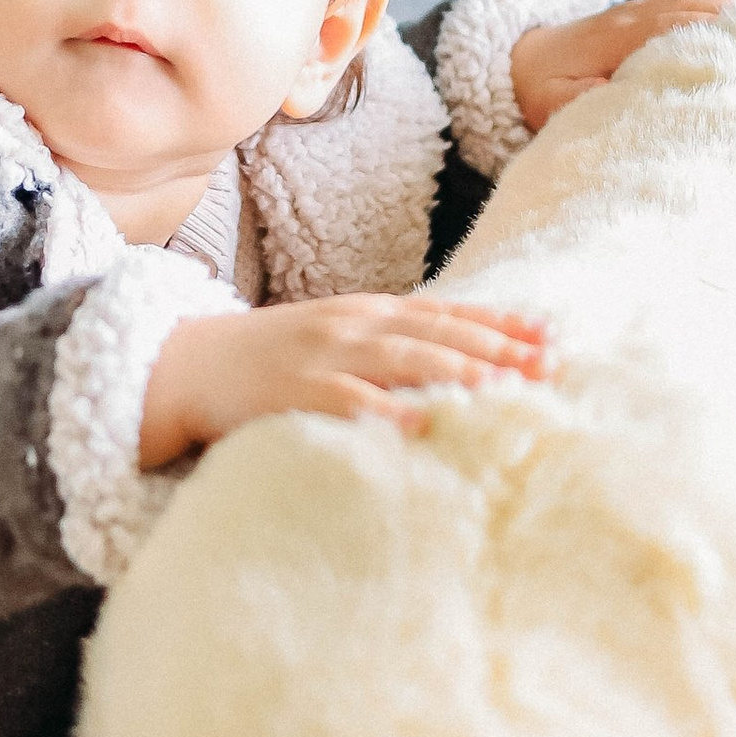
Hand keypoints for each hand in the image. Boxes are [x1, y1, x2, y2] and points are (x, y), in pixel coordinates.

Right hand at [140, 298, 549, 468]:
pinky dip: (389, 411)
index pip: (445, 313)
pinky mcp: (295, 391)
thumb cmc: (268, 360)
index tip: (549, 335)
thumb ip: (385, 347)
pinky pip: (349, 402)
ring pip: (403, 358)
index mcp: (365, 313)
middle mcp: (353, 326)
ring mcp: (324, 355)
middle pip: (437, 332)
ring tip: (505, 386)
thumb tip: (453, 368)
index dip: (498, 324)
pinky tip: (425, 424)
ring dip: (459, 369)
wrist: (186, 363)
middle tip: (548, 364)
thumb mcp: (332, 339)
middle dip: (496, 347)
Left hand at [509, 0, 735, 135]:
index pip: (677, 29)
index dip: (716, 44)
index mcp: (619, 34)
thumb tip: (635, 100)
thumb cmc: (548, 87)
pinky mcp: (669, 5)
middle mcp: (643, 11)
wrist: (529, 56)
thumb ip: (593, 101)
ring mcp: (658, 3)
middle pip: (707, 7)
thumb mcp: (559, 103)